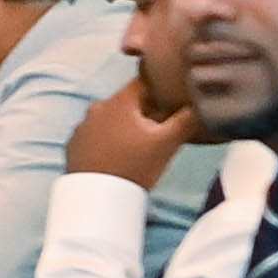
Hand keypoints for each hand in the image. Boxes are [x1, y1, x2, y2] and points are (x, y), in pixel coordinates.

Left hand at [64, 79, 200, 187]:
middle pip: (129, 101)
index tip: (175, 93)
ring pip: (113, 118)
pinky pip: (97, 134)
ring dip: (128, 124)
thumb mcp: (167, 143)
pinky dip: (110, 138)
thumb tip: (203, 103)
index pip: (145, 80)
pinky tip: (121, 153)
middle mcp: (97, 107)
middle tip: (165, 123)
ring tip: (144, 142)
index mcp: (119, 101)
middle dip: (148, 108)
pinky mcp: (75, 144)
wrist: (97, 198)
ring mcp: (82, 126)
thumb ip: (187, 119)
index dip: (163, 84)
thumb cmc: (134, 167)